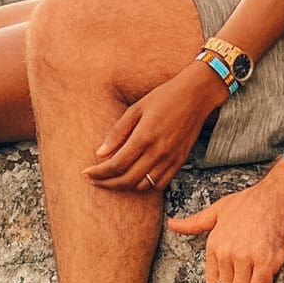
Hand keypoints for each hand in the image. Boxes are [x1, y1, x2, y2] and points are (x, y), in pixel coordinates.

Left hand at [86, 63, 228, 193]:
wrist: (196, 96)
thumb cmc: (164, 97)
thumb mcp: (136, 109)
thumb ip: (117, 133)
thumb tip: (100, 153)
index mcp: (144, 137)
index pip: (115, 165)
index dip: (98, 173)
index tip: (86, 173)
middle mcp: (158, 152)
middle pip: (127, 180)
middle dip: (106, 183)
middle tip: (94, 180)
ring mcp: (170, 159)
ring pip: (142, 185)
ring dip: (124, 186)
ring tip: (112, 180)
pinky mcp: (179, 162)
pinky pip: (159, 184)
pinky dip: (144, 186)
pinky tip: (134, 178)